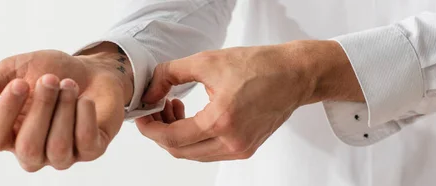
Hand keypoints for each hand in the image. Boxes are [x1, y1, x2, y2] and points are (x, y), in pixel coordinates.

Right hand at [0, 42, 133, 170]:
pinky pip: (87, 144)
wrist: (92, 69)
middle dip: (41, 108)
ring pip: (58, 149)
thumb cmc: (50, 71)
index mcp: (8, 134)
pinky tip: (84, 98)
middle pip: (28, 147)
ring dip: (64, 110)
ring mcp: (63, 155)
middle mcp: (33, 152)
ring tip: (69, 85)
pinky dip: (85, 116)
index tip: (20, 82)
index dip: (4, 112)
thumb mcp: (15, 70)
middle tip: (50, 79)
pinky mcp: (92, 150)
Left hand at [136, 40, 362, 161]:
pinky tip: (193, 117)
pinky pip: (210, 152)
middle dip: (161, 132)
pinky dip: (195, 139)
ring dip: (178, 136)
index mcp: (221, 121)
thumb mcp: (207, 61)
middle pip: (180, 151)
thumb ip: (170, 74)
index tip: (142, 117)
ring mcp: (241, 148)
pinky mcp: (246, 148)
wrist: (294, 74)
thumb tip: (150, 91)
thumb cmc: (259, 66)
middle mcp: (232, 142)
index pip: (172, 138)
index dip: (150, 129)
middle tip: (156, 109)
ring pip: (194, 154)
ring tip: (175, 107)